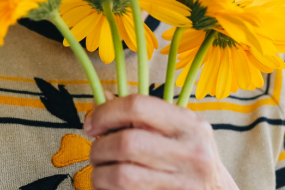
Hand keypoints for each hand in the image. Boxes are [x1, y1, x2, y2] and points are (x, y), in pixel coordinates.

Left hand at [84, 95, 239, 189]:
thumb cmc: (192, 161)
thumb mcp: (179, 133)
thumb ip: (144, 118)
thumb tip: (100, 103)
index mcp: (189, 124)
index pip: (138, 106)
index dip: (106, 113)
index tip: (92, 125)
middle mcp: (190, 152)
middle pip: (126, 143)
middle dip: (99, 149)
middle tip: (96, 155)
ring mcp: (183, 182)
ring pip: (122, 176)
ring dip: (100, 176)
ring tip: (102, 174)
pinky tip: (112, 188)